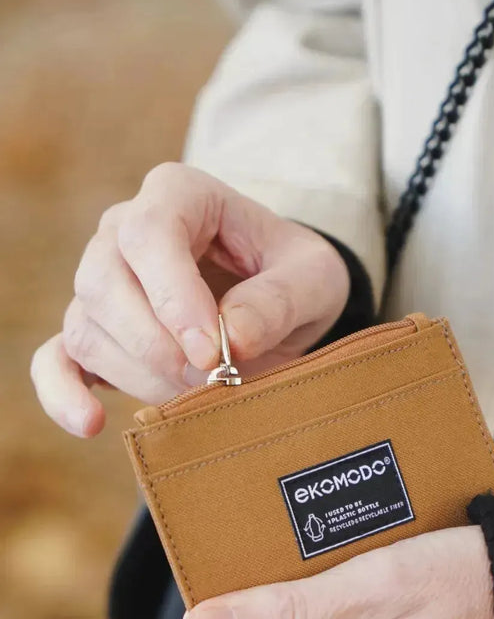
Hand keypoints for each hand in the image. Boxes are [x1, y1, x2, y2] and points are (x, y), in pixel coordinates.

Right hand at [31, 163, 349, 436]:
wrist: (281, 299)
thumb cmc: (295, 276)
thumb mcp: (314, 278)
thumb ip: (279, 301)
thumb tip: (231, 341)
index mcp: (180, 195)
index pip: (150, 233)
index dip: (174, 297)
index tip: (213, 351)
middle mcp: (124, 230)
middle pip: (104, 283)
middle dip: (158, 345)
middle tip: (214, 379)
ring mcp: (102, 281)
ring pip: (87, 328)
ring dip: (141, 375)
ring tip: (200, 395)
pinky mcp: (95, 331)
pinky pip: (55, 359)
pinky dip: (63, 394)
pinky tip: (92, 423)